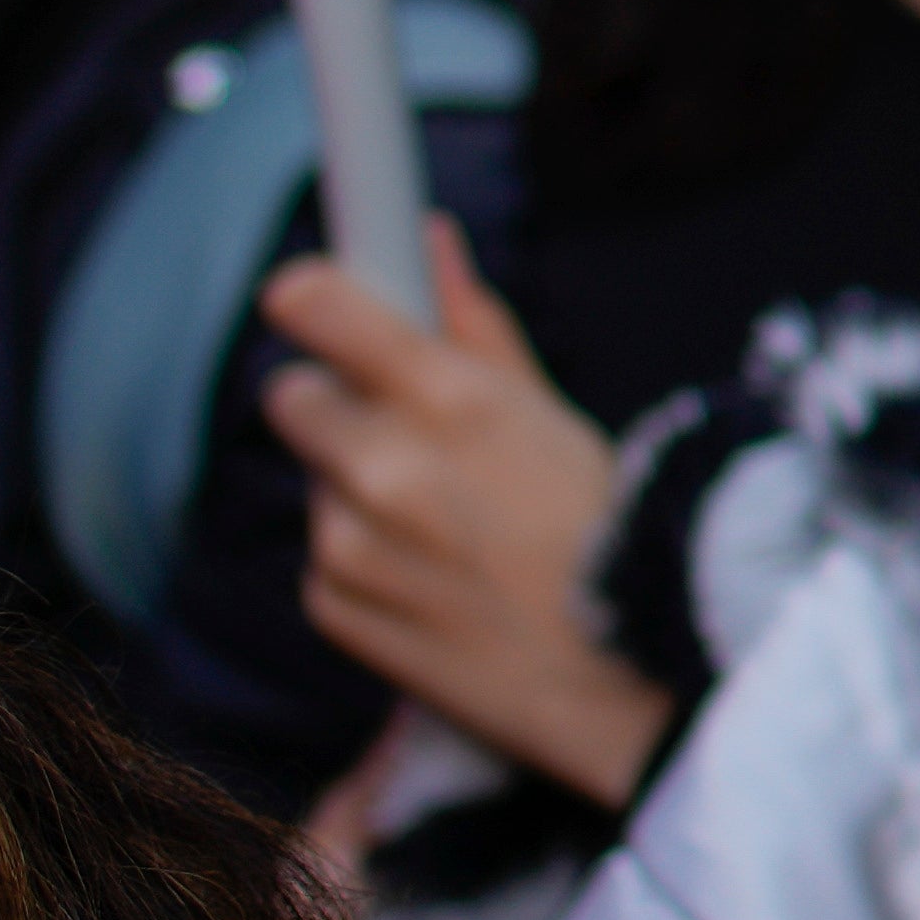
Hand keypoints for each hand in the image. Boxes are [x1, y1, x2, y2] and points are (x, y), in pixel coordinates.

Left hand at [251, 222, 673, 803]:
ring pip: (318, 482)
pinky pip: (324, 559)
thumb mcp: (553, 414)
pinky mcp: (332, 608)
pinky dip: (365, 563)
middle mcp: (383, 465)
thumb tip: (429, 240)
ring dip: (360, 491)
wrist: (627, 679)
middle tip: (406, 435)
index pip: (310, 304)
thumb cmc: (610, 532)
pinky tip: (439, 581)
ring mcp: (348, 543)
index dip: (314, 301)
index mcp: (448, 398)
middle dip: (339, 405)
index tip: (326, 308)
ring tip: (451, 528)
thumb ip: (476, 326)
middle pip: (292, 394)